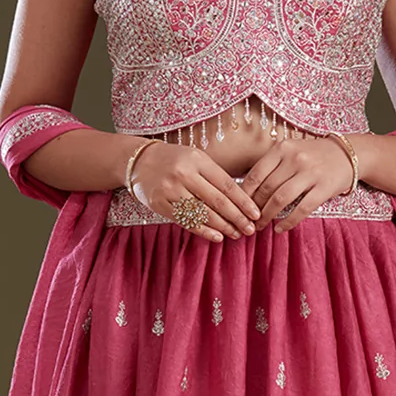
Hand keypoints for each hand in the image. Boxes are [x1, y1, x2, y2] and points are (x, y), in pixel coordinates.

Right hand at [129, 142, 261, 242]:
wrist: (139, 161)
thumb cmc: (175, 160)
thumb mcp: (196, 159)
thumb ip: (215, 176)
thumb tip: (242, 201)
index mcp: (197, 160)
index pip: (226, 184)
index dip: (243, 202)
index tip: (256, 214)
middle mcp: (184, 174)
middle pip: (217, 201)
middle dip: (237, 218)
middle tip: (249, 229)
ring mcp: (170, 190)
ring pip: (203, 214)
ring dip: (223, 227)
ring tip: (236, 234)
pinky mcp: (160, 204)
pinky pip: (186, 221)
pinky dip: (204, 231)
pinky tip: (217, 237)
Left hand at [239, 136, 354, 231]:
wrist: (348, 154)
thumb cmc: (314, 155)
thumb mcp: (291, 151)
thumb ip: (272, 166)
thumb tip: (246, 191)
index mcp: (283, 148)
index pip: (256, 174)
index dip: (244, 194)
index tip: (238, 207)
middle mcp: (295, 158)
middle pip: (267, 188)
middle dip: (254, 208)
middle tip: (248, 220)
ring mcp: (311, 173)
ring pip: (281, 199)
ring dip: (267, 216)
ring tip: (261, 226)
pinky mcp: (324, 188)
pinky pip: (302, 209)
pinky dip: (288, 222)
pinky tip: (280, 228)